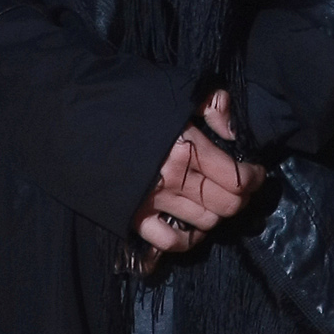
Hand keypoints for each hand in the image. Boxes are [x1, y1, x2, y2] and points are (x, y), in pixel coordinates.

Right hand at [132, 89, 265, 268]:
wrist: (76, 114)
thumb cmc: (126, 96)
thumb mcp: (175, 90)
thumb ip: (212, 106)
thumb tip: (232, 132)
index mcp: (187, 147)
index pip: (237, 177)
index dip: (255, 177)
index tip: (257, 171)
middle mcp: (174, 179)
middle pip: (227, 204)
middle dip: (242, 197)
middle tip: (241, 186)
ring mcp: (153, 202)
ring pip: (205, 222)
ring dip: (219, 214)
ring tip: (217, 200)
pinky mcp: (133, 217)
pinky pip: (171, 243)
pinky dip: (188, 240)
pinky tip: (193, 227)